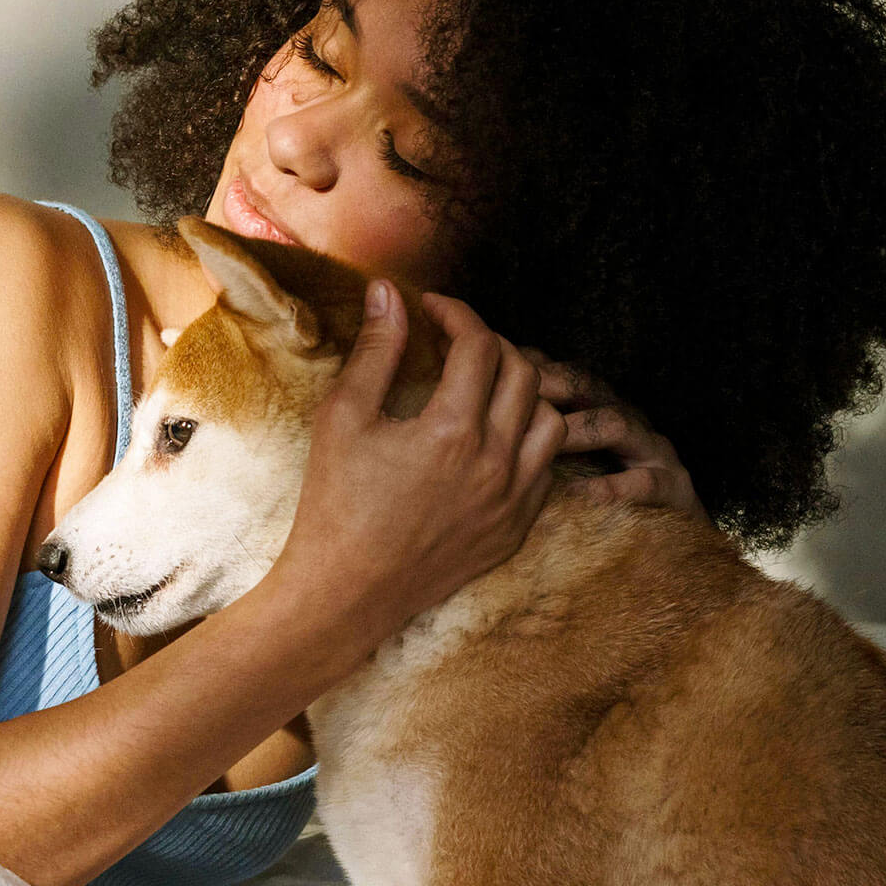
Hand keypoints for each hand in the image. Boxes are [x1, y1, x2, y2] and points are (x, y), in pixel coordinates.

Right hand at [271, 280, 569, 643]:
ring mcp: (513, 501)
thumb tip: (388, 293)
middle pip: (524, 373)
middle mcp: (496, 464)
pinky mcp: (515, 530)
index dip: (457, 314)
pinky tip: (491, 439)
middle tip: (455, 345)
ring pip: (551, 421)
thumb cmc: (335, 504)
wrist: (346, 592)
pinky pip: (546, 470)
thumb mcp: (344, 418)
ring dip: (521, 393)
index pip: (479, 345)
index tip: (432, 311)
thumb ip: (376, 351)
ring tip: (482, 390)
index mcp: (453, 430)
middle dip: (491, 346)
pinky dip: (528, 443)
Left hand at [512, 341, 707, 523]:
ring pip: (616, 423)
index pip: (562, 375)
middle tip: (514, 392)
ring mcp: (652, 451)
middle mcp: (626, 420)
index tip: (495, 369)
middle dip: (552, 384)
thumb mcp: (566, 463)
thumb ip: (532, 438)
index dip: (531, 367)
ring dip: (578, 429)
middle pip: (588, 387)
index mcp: (599, 411)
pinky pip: (644, 482)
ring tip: (543, 441)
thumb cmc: (602, 497)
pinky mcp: (673, 489)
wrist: (670, 541)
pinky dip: (611, 486)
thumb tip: (479, 421)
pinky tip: (577, 492)